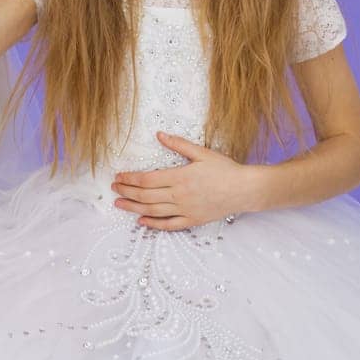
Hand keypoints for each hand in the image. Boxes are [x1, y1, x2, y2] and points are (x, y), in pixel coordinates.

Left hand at [111, 132, 256, 229]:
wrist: (245, 190)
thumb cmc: (225, 169)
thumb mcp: (202, 153)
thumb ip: (179, 144)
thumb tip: (159, 134)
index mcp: (180, 177)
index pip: (147, 179)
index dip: (130, 178)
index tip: (119, 176)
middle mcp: (179, 195)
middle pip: (146, 195)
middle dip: (127, 191)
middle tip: (114, 188)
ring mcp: (186, 209)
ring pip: (153, 211)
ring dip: (133, 208)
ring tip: (118, 204)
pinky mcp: (193, 220)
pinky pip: (170, 225)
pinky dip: (154, 224)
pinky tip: (142, 222)